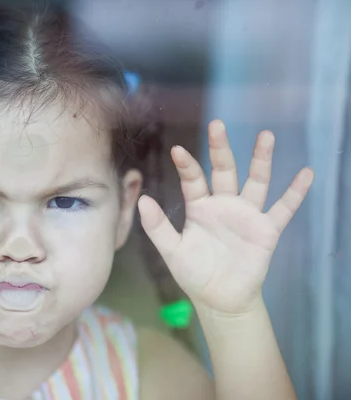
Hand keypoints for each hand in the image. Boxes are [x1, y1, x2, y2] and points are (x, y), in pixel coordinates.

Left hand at [139, 120, 313, 313]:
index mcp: (199, 207)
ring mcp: (246, 215)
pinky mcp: (266, 230)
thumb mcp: (172, 250)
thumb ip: (157, 227)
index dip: (186, 166)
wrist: (219, 299)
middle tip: (217, 124)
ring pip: (255, 181)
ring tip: (265, 136)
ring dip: (260, 160)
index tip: (177, 150)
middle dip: (221, 149)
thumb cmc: (194, 273)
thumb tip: (143, 200)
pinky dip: (296, 192)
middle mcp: (223, 205)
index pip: (193, 180)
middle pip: (224, 171)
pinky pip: (283, 209)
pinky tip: (306, 173)